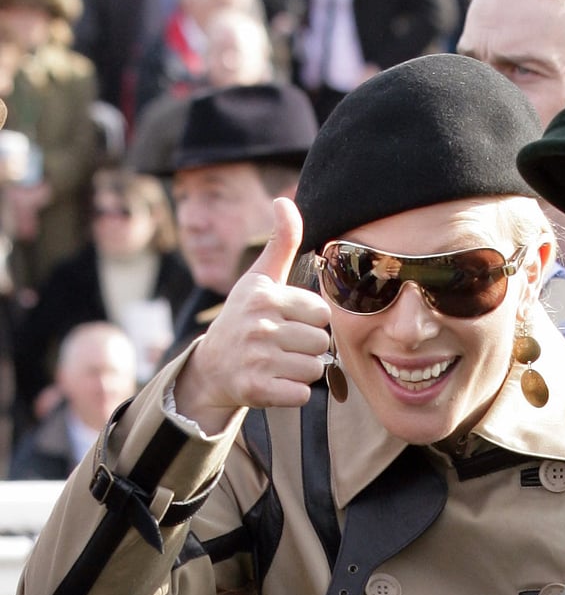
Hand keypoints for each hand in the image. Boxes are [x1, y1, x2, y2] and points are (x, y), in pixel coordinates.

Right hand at [174, 197, 332, 432]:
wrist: (212, 368)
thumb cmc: (243, 318)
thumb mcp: (259, 279)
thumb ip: (280, 243)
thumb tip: (286, 200)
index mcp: (263, 296)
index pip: (322, 313)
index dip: (310, 320)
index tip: (288, 322)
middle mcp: (258, 325)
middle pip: (321, 342)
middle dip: (308, 347)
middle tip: (282, 346)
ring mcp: (256, 359)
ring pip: (315, 368)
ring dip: (302, 370)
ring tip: (278, 363)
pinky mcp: (256, 390)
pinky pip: (302, 394)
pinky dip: (293, 393)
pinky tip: (274, 382)